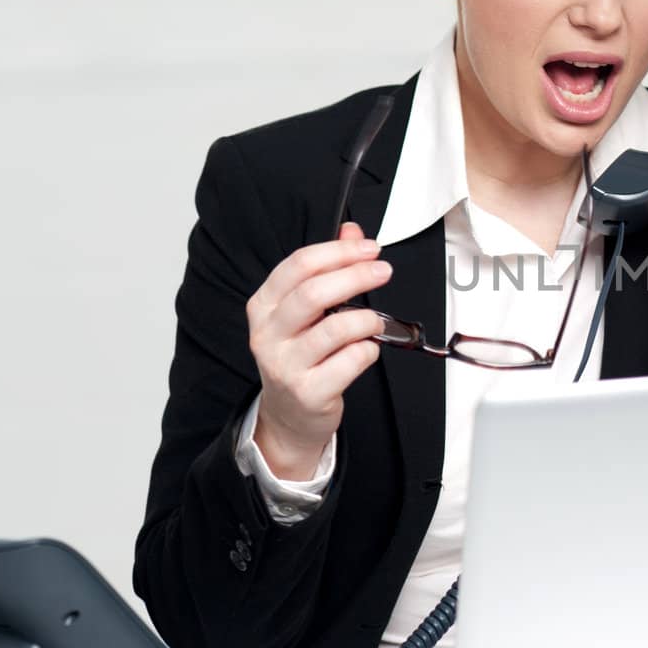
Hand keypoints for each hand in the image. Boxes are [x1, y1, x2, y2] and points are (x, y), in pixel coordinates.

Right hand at [245, 221, 391, 479]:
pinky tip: (366, 350)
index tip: (369, 247)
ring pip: (335, 329)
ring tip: (376, 321)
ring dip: (367, 319)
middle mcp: (268, 334)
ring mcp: (285, 365)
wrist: (290, 416)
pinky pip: (350, 361)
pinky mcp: (308, 392)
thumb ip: (326, 269)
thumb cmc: (300, 356)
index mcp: (263, 306)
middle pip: (314, 293)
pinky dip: (368, 351)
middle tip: (383, 271)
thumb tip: (352, 232)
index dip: (339, 251)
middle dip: (356, 276)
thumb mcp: (304, 311)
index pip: (298, 266)